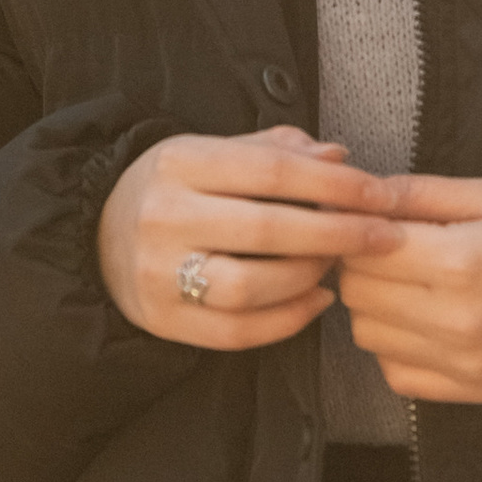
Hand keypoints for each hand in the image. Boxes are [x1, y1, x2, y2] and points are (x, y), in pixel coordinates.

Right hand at [99, 127, 402, 349]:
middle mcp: (164, 216)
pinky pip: (236, 331)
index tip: (381, 195)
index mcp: (180, 163)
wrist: (97, 235)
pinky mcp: (163, 320)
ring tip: (336, 265)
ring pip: (250, 285)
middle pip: (267, 229)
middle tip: (385, 237)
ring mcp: (159, 273)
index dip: (335, 184)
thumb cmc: (176, 188)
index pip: (271, 171)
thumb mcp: (214, 152)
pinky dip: (287, 320)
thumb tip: (340, 155)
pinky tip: (316, 301)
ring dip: (309, 276)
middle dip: (339, 233)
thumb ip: (277, 151)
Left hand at [335, 175, 481, 403]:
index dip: (361, 230)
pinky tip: (428, 321)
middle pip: (358, 296)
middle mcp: (459, 321)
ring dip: (378, 307)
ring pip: (371, 338)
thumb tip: (360, 193)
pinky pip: (400, 376)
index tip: (377, 219)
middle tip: (394, 246)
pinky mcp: (480, 391)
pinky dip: (399, 348)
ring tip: (414, 282)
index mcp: (461, 261)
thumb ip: (422, 194)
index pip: (363, 252)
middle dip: (364, 266)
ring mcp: (469, 363)